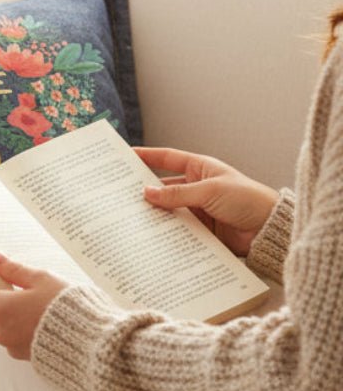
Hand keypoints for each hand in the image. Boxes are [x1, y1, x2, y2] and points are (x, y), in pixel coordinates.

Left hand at [0, 254, 68, 360]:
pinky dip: (26, 329)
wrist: (91, 345)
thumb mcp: (41, 280)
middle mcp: (0, 330)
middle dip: (5, 297)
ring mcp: (11, 346)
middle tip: (27, 289)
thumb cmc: (66, 308)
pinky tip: (47, 323)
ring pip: (6, 323)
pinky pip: (18, 338)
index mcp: (0, 308)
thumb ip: (14, 270)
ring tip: (43, 307)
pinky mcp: (25, 357)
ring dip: (17, 314)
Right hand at [135, 147, 278, 256]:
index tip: (125, 155)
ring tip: (131, 216)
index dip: (146, 155)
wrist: (270, 230)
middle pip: (163, 186)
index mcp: (200, 168)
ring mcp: (197, 209)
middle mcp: (195, 187)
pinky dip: (166, 231)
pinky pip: (178, 228)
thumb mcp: (210, 191)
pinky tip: (152, 235)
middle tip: (120, 193)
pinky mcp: (200, 229)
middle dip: (144, 189)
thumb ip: (177, 193)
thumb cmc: (248, 200)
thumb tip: (147, 192)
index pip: (166, 158)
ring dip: (154, 213)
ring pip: (168, 209)